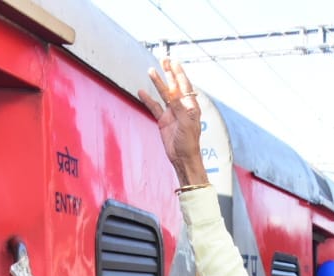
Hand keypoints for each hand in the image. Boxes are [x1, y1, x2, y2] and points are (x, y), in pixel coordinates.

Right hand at [138, 58, 209, 187]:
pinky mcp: (163, 120)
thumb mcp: (186, 123)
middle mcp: (182, 107)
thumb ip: (179, 107)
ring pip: (163, 94)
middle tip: (163, 59)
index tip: (174, 61)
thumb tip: (173, 93)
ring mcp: (172, 113)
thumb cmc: (189, 142)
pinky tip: (141, 91)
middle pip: (174, 85)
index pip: (185, 85)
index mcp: (191, 106)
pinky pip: (154, 107)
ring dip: (158, 82)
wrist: (183, 158)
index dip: (179, 73)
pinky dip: (148, 99)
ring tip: (151, 70)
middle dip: (169, 72)